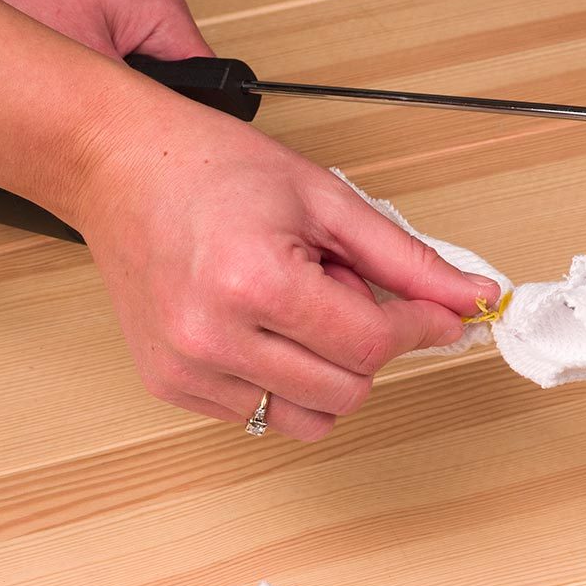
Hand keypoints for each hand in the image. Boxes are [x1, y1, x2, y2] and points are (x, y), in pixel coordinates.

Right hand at [70, 93, 499, 439]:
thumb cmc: (209, 169)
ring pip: (307, 418)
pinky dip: (280, 380)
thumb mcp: (323, 198)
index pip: (370, 345)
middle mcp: (213, 337)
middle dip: (365, 347)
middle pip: (346, 392)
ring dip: (324, 372)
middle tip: (336, 289)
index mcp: (255, 283)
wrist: (117, 167)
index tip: (432, 314)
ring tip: (293, 310)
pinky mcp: (170, 386)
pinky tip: (258, 327)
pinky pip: (260, 415)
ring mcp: (186, 369)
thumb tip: (468, 298)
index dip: (417, 328)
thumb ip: (405, 258)